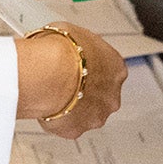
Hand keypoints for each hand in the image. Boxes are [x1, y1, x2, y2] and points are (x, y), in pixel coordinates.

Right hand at [15, 22, 126, 139]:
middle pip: (101, 95)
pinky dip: (57, 118)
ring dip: (72, 106)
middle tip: (64, 82)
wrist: (48, 74)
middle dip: (84, 90)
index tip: (78, 67)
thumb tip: (66, 41)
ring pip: (86, 113)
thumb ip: (76, 45)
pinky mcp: (77, 130)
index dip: (90, 69)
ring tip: (52, 94)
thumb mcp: (71, 33)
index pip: (108, 70)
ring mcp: (96, 115)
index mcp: (115, 67)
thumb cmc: (61, 51)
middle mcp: (111, 94)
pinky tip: (47, 106)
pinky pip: (67, 125)